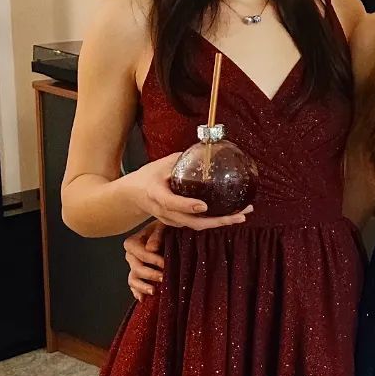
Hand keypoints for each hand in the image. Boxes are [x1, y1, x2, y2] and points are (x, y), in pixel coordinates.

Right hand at [124, 151, 252, 230]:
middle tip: (239, 215)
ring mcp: (171, 221)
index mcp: (157, 195)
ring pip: (197, 226)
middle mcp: (164, 212)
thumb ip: (181, 161)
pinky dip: (214, 222)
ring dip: (220, 223)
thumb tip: (206, 149)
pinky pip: (197, 225)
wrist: (132, 195)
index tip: (204, 206)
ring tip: (242, 215)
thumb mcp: (161, 164)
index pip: (172, 203)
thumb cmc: (148, 176)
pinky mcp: (177, 224)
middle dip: (218, 221)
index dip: (187, 206)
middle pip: (191, 222)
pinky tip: (230, 215)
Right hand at [126, 219, 165, 300]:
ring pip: (133, 279)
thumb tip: (151, 248)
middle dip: (151, 274)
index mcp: (132, 243)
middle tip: (164, 278)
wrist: (166, 233)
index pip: (141, 254)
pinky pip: (134, 286)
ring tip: (154, 291)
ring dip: (143, 287)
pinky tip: (143, 299)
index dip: (153, 260)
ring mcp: (132, 267)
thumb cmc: (164, 228)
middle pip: (137, 268)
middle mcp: (130, 256)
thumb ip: (157, 235)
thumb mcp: (162, 226)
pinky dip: (138, 292)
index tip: (165, 264)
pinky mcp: (137, 275)